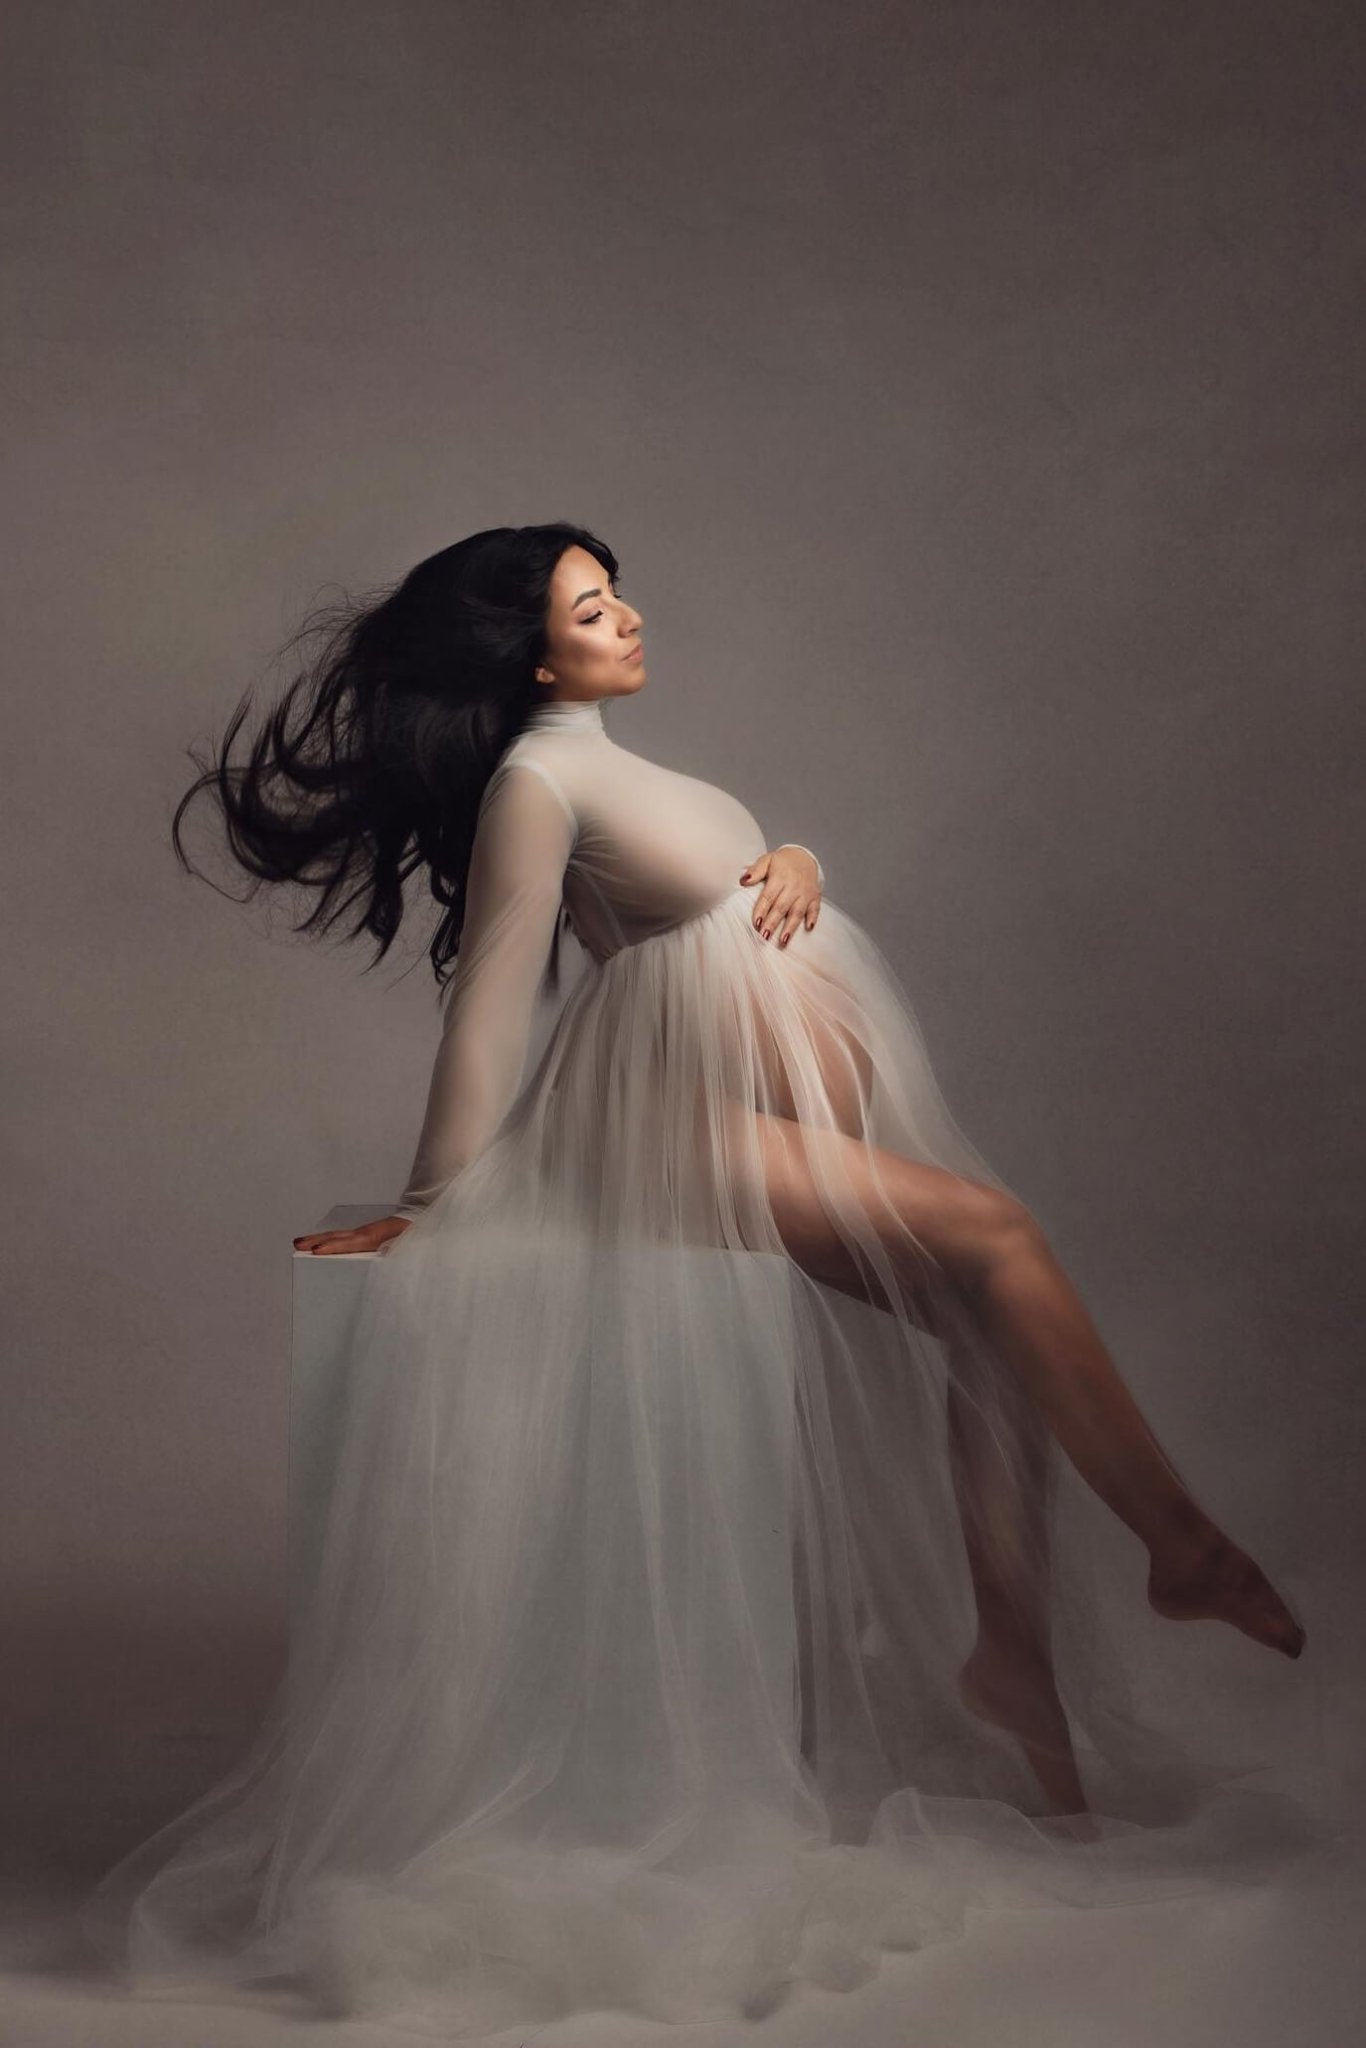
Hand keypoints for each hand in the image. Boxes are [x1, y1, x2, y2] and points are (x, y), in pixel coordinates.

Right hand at [293, 1216, 412, 1254]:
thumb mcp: (410, 1244)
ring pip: (337, 1235)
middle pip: (336, 1237)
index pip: (349, 1243)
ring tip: (299, 1243)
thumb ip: (397, 1251)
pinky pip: (343, 1237)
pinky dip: (329, 1240)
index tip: (316, 1251)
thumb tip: (387, 1256)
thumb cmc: (416, 1235)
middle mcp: (365, 1233)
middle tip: (296, 1245)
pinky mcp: (365, 1234)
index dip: (333, 1248)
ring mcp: (364, 1232)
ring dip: (318, 1239)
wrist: (422, 1216)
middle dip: (315, 1241)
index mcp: (375, 1238)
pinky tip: (322, 1244)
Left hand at [739, 846, 821, 946]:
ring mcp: (805, 892)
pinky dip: (813, 918)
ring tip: (783, 941)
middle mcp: (793, 886)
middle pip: (781, 907)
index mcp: (780, 877)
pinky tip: (808, 928)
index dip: (761, 910)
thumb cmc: (782, 862)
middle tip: (764, 936)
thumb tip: (743, 881)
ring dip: (790, 927)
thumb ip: (755, 871)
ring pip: (797, 912)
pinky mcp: (815, 896)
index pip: (768, 896)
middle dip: (773, 923)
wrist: (804, 857)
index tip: (755, 924)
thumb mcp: (766, 860)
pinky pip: (815, 909)